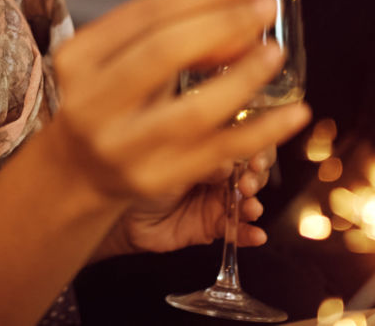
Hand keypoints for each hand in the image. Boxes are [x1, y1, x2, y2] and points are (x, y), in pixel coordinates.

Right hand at [48, 0, 309, 210]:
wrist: (74, 171)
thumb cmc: (106, 97)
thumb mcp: (115, 57)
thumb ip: (165, 32)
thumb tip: (238, 13)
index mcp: (78, 58)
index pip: (146, 13)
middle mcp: (92, 101)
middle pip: (164, 52)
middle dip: (222, 22)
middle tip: (264, 5)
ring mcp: (123, 146)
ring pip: (194, 109)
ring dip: (243, 77)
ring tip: (276, 51)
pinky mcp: (156, 180)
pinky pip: (219, 152)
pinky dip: (263, 131)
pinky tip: (296, 112)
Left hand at [105, 153, 272, 256]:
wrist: (119, 212)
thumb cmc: (134, 172)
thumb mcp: (169, 157)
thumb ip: (200, 156)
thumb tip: (232, 161)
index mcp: (207, 144)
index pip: (242, 139)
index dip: (255, 147)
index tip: (254, 157)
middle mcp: (216, 170)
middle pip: (253, 170)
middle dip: (256, 176)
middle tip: (248, 183)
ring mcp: (216, 198)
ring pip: (249, 199)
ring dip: (254, 203)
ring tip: (250, 207)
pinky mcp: (212, 226)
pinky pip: (238, 230)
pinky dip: (250, 233)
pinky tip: (256, 234)